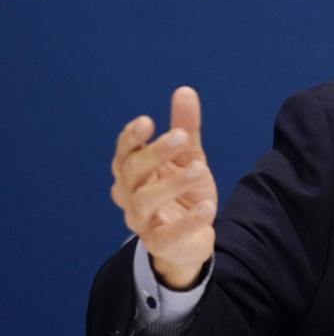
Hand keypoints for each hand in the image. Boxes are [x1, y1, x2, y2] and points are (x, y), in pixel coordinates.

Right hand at [110, 87, 216, 289]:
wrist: (188, 240)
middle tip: (180, 137)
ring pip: (146, 200)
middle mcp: (131, 196)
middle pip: (133, 172)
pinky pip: (169, 234)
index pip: (124, 153)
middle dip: (155, 153)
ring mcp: (142, 221)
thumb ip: (185, 129)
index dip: (131, 138)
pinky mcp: (159, 244)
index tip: (147, 121)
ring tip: (200, 169)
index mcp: (134, 173)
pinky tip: (207, 208)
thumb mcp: (188, 158)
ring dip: (172, 183)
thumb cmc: (182, 194)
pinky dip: (188, 221)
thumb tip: (185, 91)